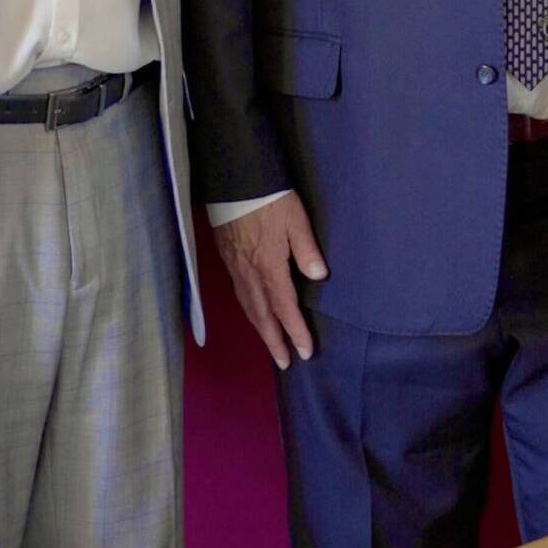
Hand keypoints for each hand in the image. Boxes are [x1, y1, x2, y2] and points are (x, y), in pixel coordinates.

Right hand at [212, 191, 327, 368]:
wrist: (233, 183)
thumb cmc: (269, 199)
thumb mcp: (295, 219)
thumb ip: (306, 249)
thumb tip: (319, 276)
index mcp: (269, 267)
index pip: (285, 308)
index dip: (296, 331)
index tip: (305, 352)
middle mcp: (250, 274)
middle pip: (263, 316)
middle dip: (275, 342)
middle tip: (285, 363)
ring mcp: (236, 269)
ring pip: (249, 309)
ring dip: (261, 331)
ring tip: (272, 345)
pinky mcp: (228, 261)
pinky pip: (240, 296)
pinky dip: (249, 313)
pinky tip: (254, 314)